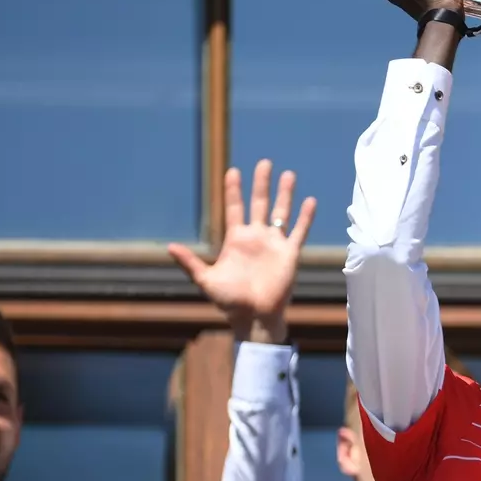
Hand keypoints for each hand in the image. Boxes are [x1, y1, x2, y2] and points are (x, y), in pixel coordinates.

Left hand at [168, 160, 317, 343]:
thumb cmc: (229, 301)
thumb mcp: (205, 280)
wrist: (254, 316)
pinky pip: (299, 231)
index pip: (234, 208)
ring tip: (288, 174)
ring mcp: (274, 244)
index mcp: (236, 240)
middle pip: (260, 204)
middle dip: (261, 184)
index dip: (234, 190)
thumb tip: (170, 247)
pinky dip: (305, 217)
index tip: (233, 171)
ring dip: (285, 194)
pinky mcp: (289, 253)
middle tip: (264, 163)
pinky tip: (310, 201)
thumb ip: (190, 262)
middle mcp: (256, 237)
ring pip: (281, 212)